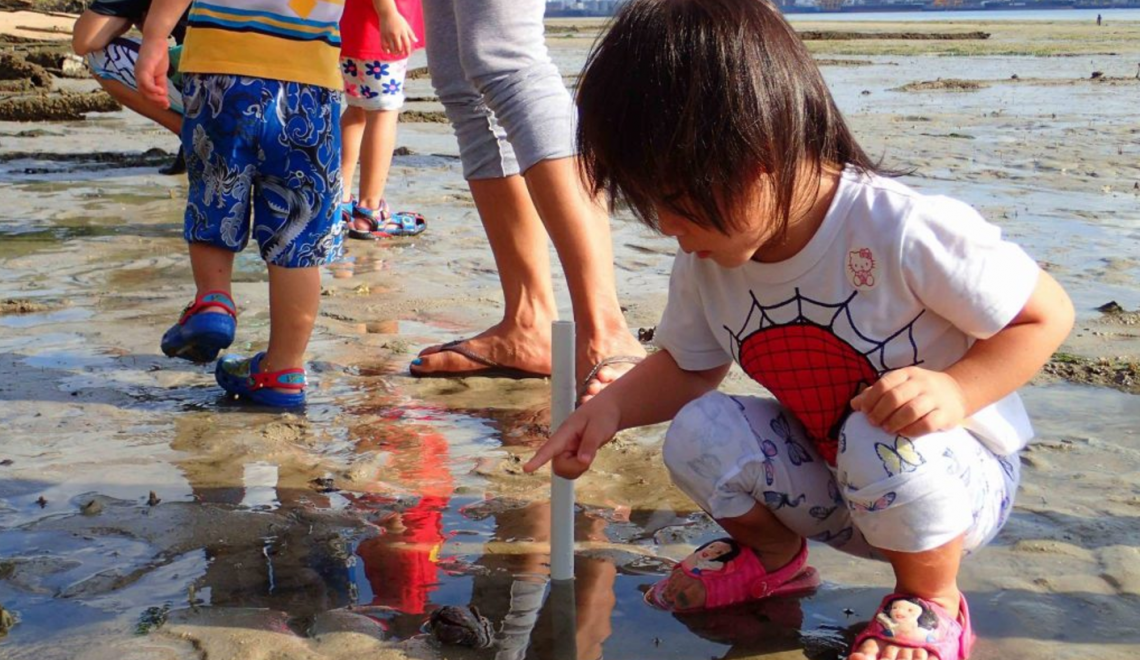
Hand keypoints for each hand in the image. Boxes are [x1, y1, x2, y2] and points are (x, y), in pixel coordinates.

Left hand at [135, 38, 170, 107]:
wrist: (157, 40)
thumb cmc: (158, 55)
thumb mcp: (161, 73)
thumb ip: (161, 84)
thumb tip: (164, 96)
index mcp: (142, 78)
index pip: (146, 94)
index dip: (155, 102)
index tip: (166, 106)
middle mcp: (138, 76)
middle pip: (144, 94)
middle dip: (155, 102)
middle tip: (166, 105)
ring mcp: (139, 72)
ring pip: (144, 90)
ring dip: (155, 98)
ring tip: (165, 100)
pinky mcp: (143, 68)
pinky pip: (145, 82)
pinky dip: (153, 89)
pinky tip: (161, 91)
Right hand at [378, 11, 416, 57]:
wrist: (387, 13)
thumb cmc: (398, 19)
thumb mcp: (406, 26)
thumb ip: (411, 34)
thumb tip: (416, 41)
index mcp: (403, 32)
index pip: (407, 44)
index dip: (408, 51)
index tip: (407, 55)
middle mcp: (395, 35)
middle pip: (399, 48)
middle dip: (401, 52)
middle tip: (401, 53)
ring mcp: (388, 36)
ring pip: (391, 48)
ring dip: (394, 52)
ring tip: (395, 53)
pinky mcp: (382, 35)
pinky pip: (383, 46)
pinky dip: (386, 50)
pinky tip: (388, 51)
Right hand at [523, 401, 620, 479]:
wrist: (610, 409)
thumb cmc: (603, 414)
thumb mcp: (599, 428)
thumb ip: (590, 444)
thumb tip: (583, 462)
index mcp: (565, 432)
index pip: (549, 447)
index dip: (538, 459)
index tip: (526, 468)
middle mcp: (562, 442)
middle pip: (558, 466)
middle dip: (575, 467)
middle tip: (590, 456)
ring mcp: (566, 450)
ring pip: (565, 471)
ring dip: (579, 468)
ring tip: (590, 452)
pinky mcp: (571, 455)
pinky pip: (572, 470)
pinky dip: (581, 468)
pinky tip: (588, 456)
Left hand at [850, 367, 967, 436]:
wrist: (957, 391)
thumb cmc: (920, 390)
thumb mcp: (900, 385)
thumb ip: (877, 393)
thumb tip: (854, 404)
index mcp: (907, 373)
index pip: (884, 384)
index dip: (871, 400)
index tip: (864, 412)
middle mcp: (922, 383)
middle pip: (895, 397)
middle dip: (880, 412)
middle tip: (874, 423)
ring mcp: (935, 398)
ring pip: (911, 410)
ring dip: (894, 422)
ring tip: (887, 429)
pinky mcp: (946, 414)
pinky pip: (928, 424)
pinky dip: (912, 430)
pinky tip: (904, 433)